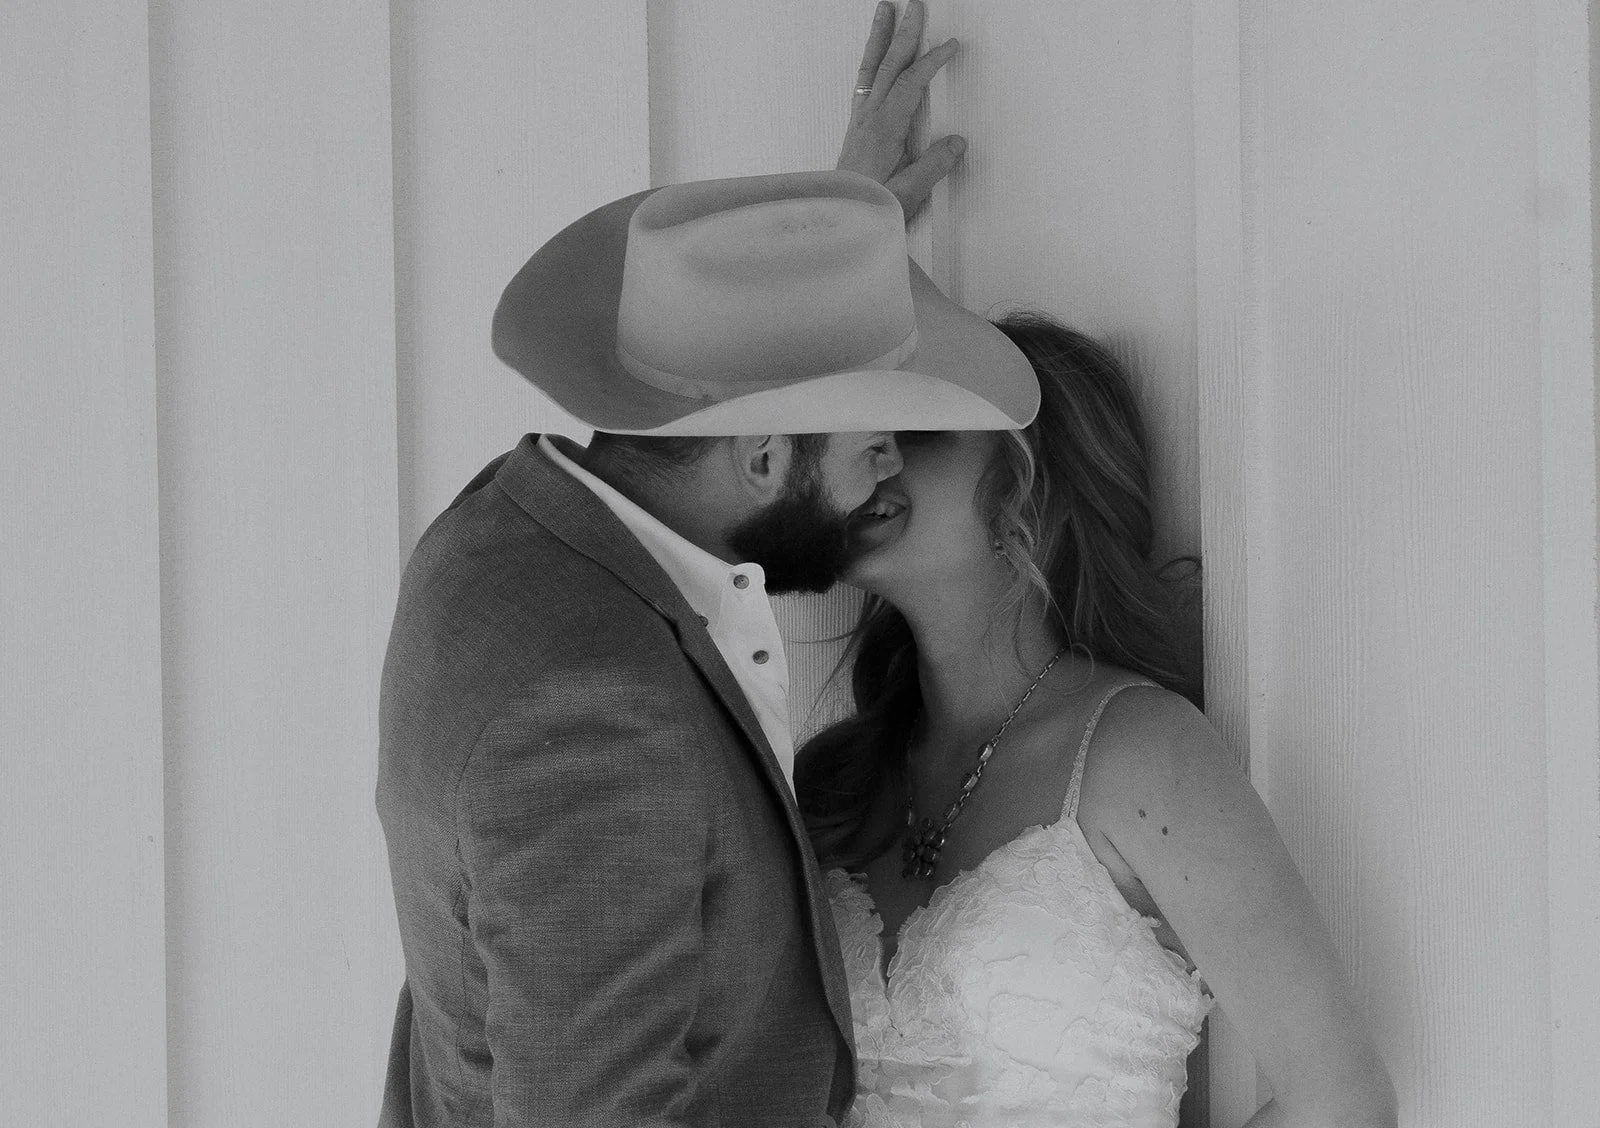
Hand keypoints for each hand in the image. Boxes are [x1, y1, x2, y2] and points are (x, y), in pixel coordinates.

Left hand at [835, 1, 964, 221]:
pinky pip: (864, 84)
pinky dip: (872, 62)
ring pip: (871, 70)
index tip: (950, 46)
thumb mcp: (908, 194)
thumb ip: (933, 167)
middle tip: (915, 5)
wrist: (837, 222)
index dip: (930, 62)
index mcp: (884, 130)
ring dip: (880, 38)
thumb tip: (957, 143)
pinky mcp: (856, 129)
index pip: (910, 84)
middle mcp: (869, 119)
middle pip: (888, 65)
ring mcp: (860, 122)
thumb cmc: (871, 210)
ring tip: (885, 11)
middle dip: (904, 33)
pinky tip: (875, 57)